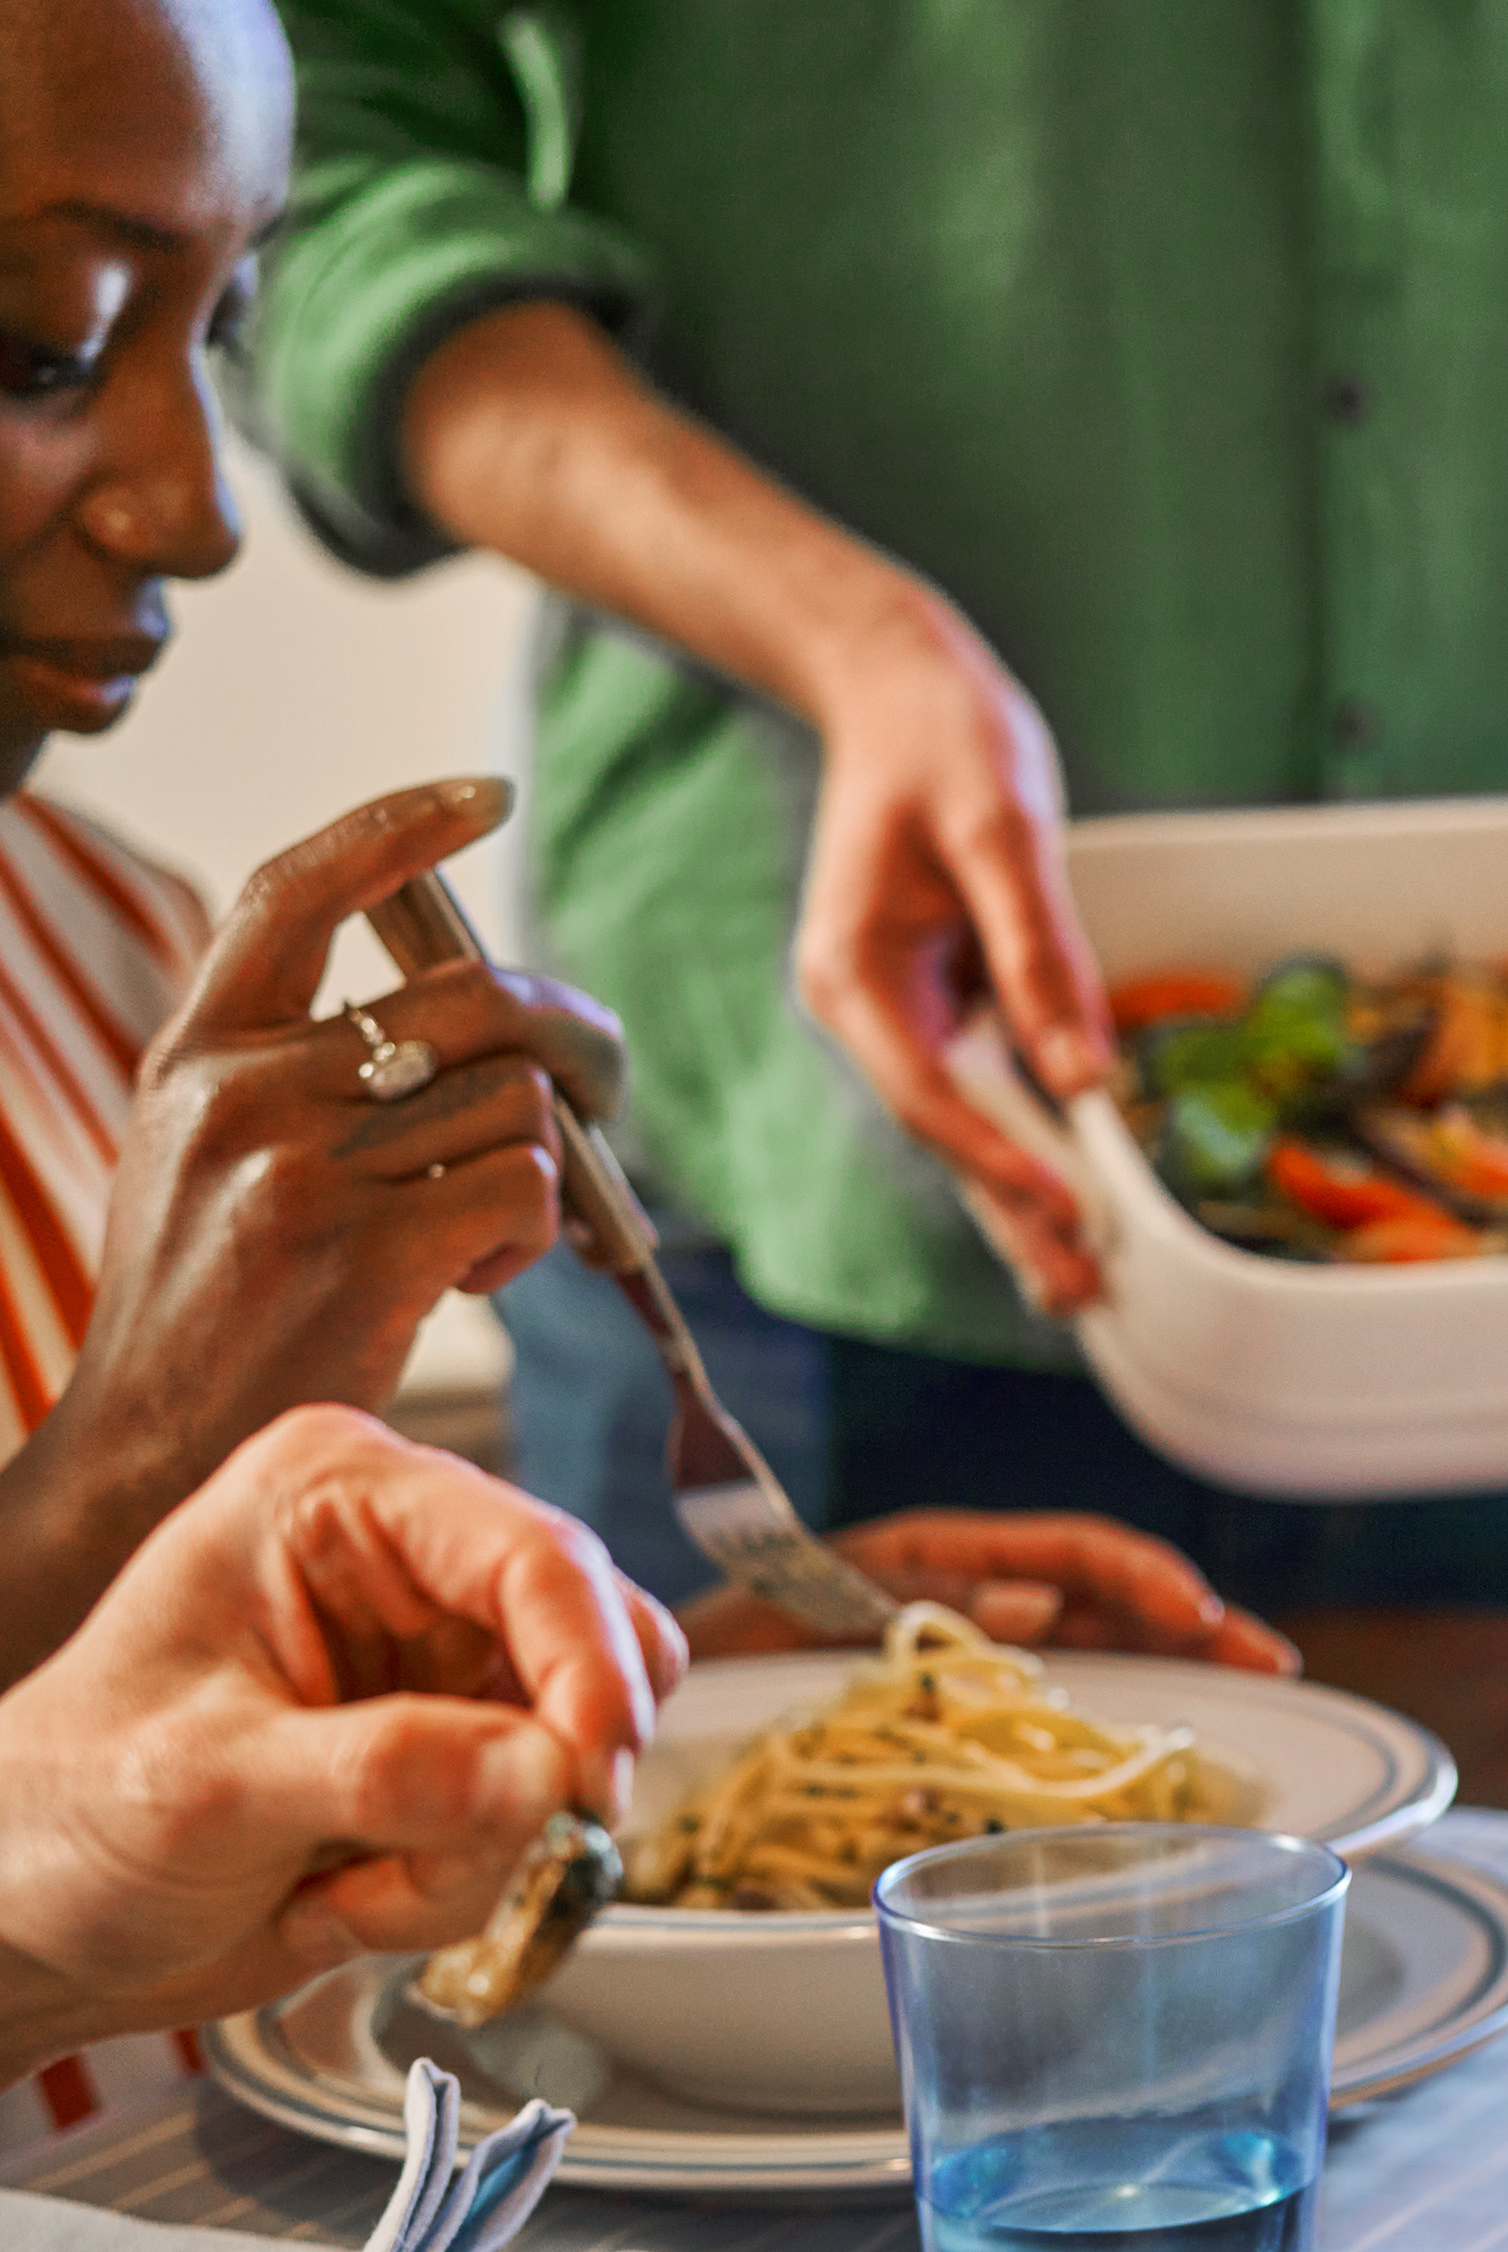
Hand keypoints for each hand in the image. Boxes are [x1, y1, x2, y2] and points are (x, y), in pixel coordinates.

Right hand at [0, 780, 626, 1674]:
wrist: (157, 1457)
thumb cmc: (222, 1313)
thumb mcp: (212, 1161)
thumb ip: (305, 1077)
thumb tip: (485, 1019)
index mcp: (197, 1054)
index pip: (294, 892)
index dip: (397, 828)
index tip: (485, 795)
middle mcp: (239, 1092)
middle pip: (477, 997)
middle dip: (577, 1039)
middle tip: (605, 1094)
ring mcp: (297, 1168)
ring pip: (518, 1100)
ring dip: (543, 1168)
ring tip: (481, 1234)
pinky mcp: (362, 1249)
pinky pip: (525, 1184)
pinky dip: (539, 1231)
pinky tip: (480, 1276)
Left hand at [0, 1407, 681, 2056]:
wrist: (27, 1921)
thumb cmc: (60, 1817)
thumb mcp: (203, 1789)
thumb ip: (381, 1773)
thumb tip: (546, 1772)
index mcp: (336, 1498)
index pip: (536, 1557)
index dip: (589, 1674)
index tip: (587, 1788)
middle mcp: (412, 1561)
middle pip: (596, 1647)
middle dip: (529, 1782)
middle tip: (456, 1861)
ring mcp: (446, 1660)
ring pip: (584, 1747)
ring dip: (495, 1848)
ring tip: (360, 1883)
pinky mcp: (466, 1750)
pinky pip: (551, 1819)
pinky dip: (480, 1881)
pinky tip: (360, 1893)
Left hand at [681, 1509, 1293, 1670]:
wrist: (631, 1714)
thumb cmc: (708, 1650)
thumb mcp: (794, 1609)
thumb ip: (904, 1597)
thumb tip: (1035, 1608)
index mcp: (933, 1560)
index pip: (1065, 1553)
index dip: (1141, 1578)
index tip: (1199, 1617)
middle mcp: (963, 1605)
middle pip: (1104, 1600)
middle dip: (1194, 1623)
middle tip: (1270, 1663)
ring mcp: (965, 1663)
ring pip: (1094, 1652)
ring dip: (1175, 1670)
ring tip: (1250, 1696)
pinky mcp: (955, 1720)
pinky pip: (1051, 1709)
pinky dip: (1117, 1720)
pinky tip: (1160, 1751)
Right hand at [779, 592, 1111, 1307]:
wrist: (898, 685)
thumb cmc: (944, 742)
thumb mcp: (1003, 831)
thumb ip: (1038, 953)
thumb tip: (1080, 1073)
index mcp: (856, 975)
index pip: (933, 1096)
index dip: (1006, 1160)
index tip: (1074, 1211)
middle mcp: (865, 1008)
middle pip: (944, 1134)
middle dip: (1010, 1215)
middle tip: (1080, 1296)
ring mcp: (897, 1010)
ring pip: (963, 1124)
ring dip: (1018, 1197)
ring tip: (1079, 1281)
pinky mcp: (936, 1000)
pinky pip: (982, 1086)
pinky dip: (1024, 1141)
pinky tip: (1068, 1196)